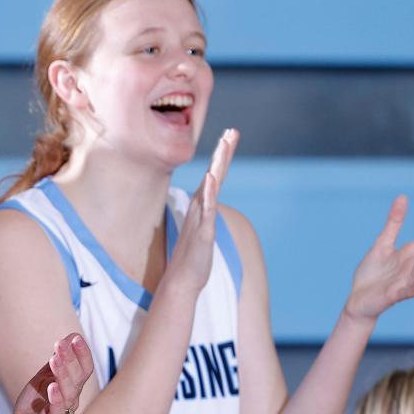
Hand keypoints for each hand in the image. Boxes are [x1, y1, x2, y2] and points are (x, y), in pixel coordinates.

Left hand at [3, 334, 93, 413]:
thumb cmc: (33, 407)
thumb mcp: (40, 380)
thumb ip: (52, 364)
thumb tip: (66, 340)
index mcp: (71, 388)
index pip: (83, 368)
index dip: (81, 353)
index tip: (75, 336)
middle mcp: (71, 400)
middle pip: (78, 377)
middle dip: (70, 358)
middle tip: (61, 343)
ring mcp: (62, 413)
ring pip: (68, 392)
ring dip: (62, 374)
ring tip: (55, 359)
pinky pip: (56, 412)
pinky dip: (55, 398)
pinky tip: (52, 386)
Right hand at [163, 128, 238, 295]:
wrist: (181, 281)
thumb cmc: (192, 259)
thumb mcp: (202, 232)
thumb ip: (204, 217)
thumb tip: (206, 208)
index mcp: (202, 207)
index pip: (214, 177)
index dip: (222, 157)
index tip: (229, 136)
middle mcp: (199, 209)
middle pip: (214, 176)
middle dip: (222, 153)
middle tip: (231, 132)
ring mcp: (199, 219)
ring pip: (210, 187)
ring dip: (217, 165)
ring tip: (224, 146)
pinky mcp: (201, 233)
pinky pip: (206, 209)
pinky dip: (208, 193)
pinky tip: (211, 178)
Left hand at [344, 196, 413, 320]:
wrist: (358, 300)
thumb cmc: (372, 273)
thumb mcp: (382, 244)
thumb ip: (393, 224)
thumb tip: (403, 196)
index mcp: (408, 256)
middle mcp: (410, 268)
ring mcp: (403, 282)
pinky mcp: (392, 295)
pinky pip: (405, 292)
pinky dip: (413, 288)